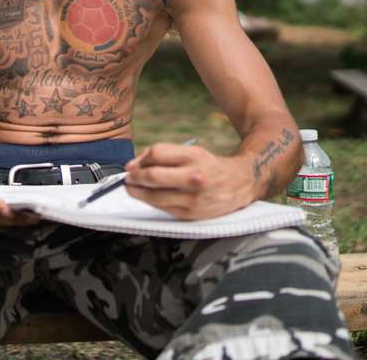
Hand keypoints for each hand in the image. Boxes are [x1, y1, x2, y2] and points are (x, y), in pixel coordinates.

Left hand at [124, 143, 256, 219]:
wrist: (239, 184)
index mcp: (194, 156)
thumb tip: (133, 165)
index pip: (156, 154)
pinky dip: (151, 202)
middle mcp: (194, 177)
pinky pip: (162, 208)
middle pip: (153, 176)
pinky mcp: (190, 214)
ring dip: (137, 193)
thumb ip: (162, 155)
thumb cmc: (208, 166)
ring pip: (154, 196)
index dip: (139, 160)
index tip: (131, 165)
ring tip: (133, 188)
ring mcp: (193, 198)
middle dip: (134, 178)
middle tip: (128, 179)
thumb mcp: (190, 152)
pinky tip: (150, 197)